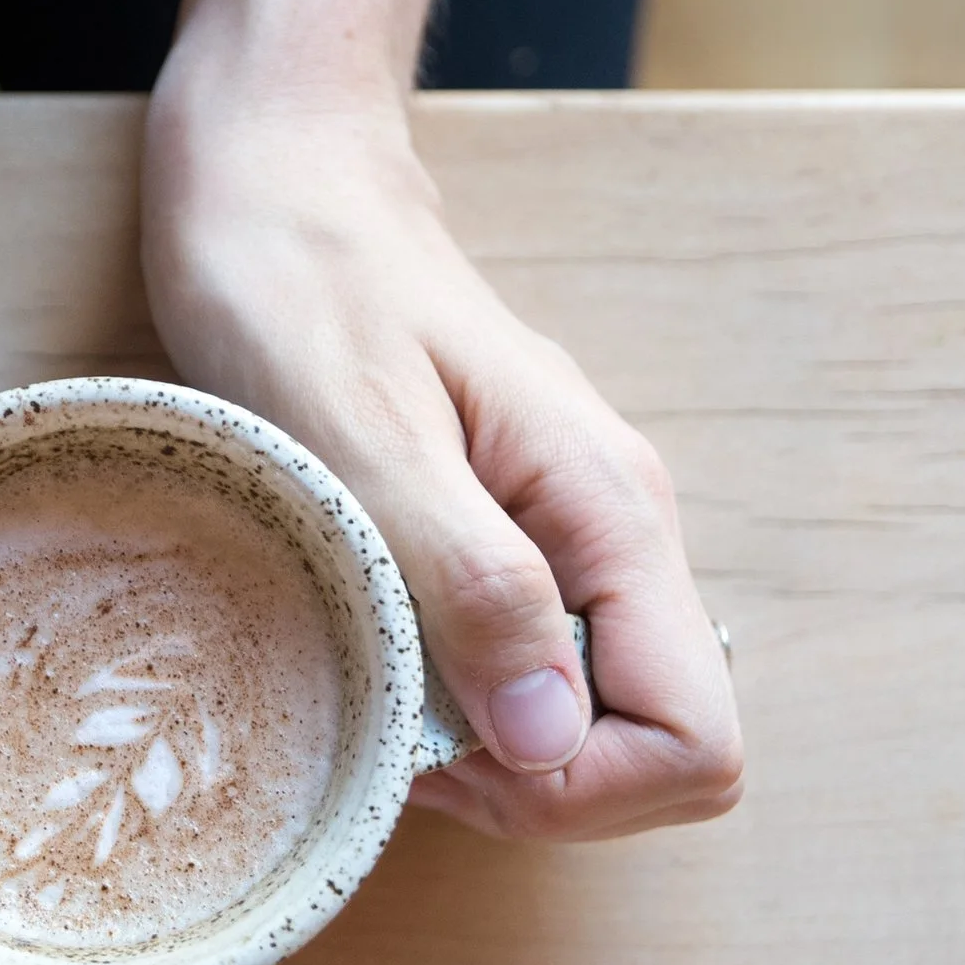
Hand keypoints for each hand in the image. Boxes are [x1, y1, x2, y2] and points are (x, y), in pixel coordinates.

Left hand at [141, 58, 741, 840]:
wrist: (271, 177)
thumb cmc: (297, 287)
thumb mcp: (362, 442)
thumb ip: (470, 584)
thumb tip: (552, 736)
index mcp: (609, 513)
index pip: (693, 741)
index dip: (572, 787)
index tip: (441, 751)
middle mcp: (614, 530)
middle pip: (655, 746)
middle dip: (533, 782)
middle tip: (393, 726)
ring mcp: (566, 531)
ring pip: (588, 713)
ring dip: (490, 744)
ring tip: (371, 680)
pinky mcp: (507, 527)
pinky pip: (526, 661)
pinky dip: (457, 690)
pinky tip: (372, 644)